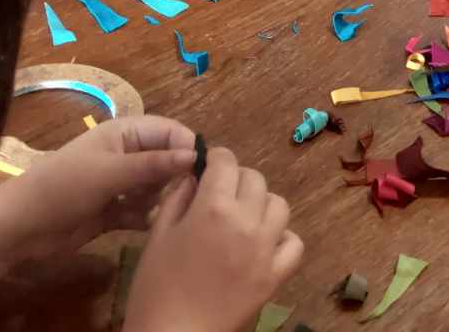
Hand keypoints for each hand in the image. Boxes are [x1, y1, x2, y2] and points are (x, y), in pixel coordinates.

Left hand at [0, 117, 197, 263]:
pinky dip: (147, 218)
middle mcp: (127, 155)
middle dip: (176, 178)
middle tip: (179, 198)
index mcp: (125, 133)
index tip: (203, 174)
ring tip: (156, 213)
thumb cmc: (63, 188)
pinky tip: (147, 227)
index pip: (170, 132)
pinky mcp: (114, 211)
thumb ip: (153, 165)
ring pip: (158, 188)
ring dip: (160, 201)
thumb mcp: (110, 173)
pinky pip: (143, 211)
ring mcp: (120, 184)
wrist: (20, 228)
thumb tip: (195, 155)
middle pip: (168, 161)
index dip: (188, 148)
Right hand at [123, 146, 301, 331]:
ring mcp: (265, 248)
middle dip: (237, 180)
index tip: (209, 167)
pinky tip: (263, 244)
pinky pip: (293, 243)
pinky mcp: (276, 275)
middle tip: (221, 195)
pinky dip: (282, 238)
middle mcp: (246, 221)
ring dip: (261, 204)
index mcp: (212, 208)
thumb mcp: (157, 236)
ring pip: (279, 205)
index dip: (217, 159)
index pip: (226, 161)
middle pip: (255, 179)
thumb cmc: (155, 288)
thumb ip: (177, 198)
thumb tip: (195, 175)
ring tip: (243, 218)